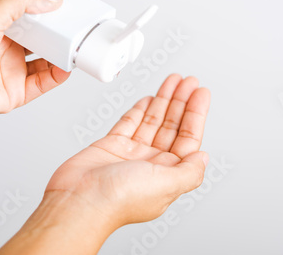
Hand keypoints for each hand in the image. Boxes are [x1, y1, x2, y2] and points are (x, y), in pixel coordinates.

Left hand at [0, 0, 69, 163]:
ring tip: (74, 48)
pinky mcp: (15, 93)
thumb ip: (20, 2)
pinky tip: (66, 68)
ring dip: (60, 56)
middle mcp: (3, 49)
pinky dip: (57, 77)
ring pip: (44, 63)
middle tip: (72, 28)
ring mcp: (10, 71)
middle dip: (56, 35)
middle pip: (39, 40)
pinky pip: (43, 84)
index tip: (61, 7)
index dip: (44, 12)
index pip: (26, 17)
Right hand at [0, 74, 210, 254]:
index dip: (196, 114)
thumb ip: (189, 171)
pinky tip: (149, 99)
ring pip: (152, 121)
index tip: (201, 93)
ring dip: (164, 100)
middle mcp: (151, 164)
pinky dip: (140, 110)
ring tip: (173, 81)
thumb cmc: (118, 200)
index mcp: (168, 174)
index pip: (188, 138)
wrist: (78, 201)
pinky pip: (130, 123)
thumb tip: (204, 157)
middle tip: (189, 81)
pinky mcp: (112, 146)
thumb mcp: (166, 185)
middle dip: (181, 102)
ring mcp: (131, 154)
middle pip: (172, 126)